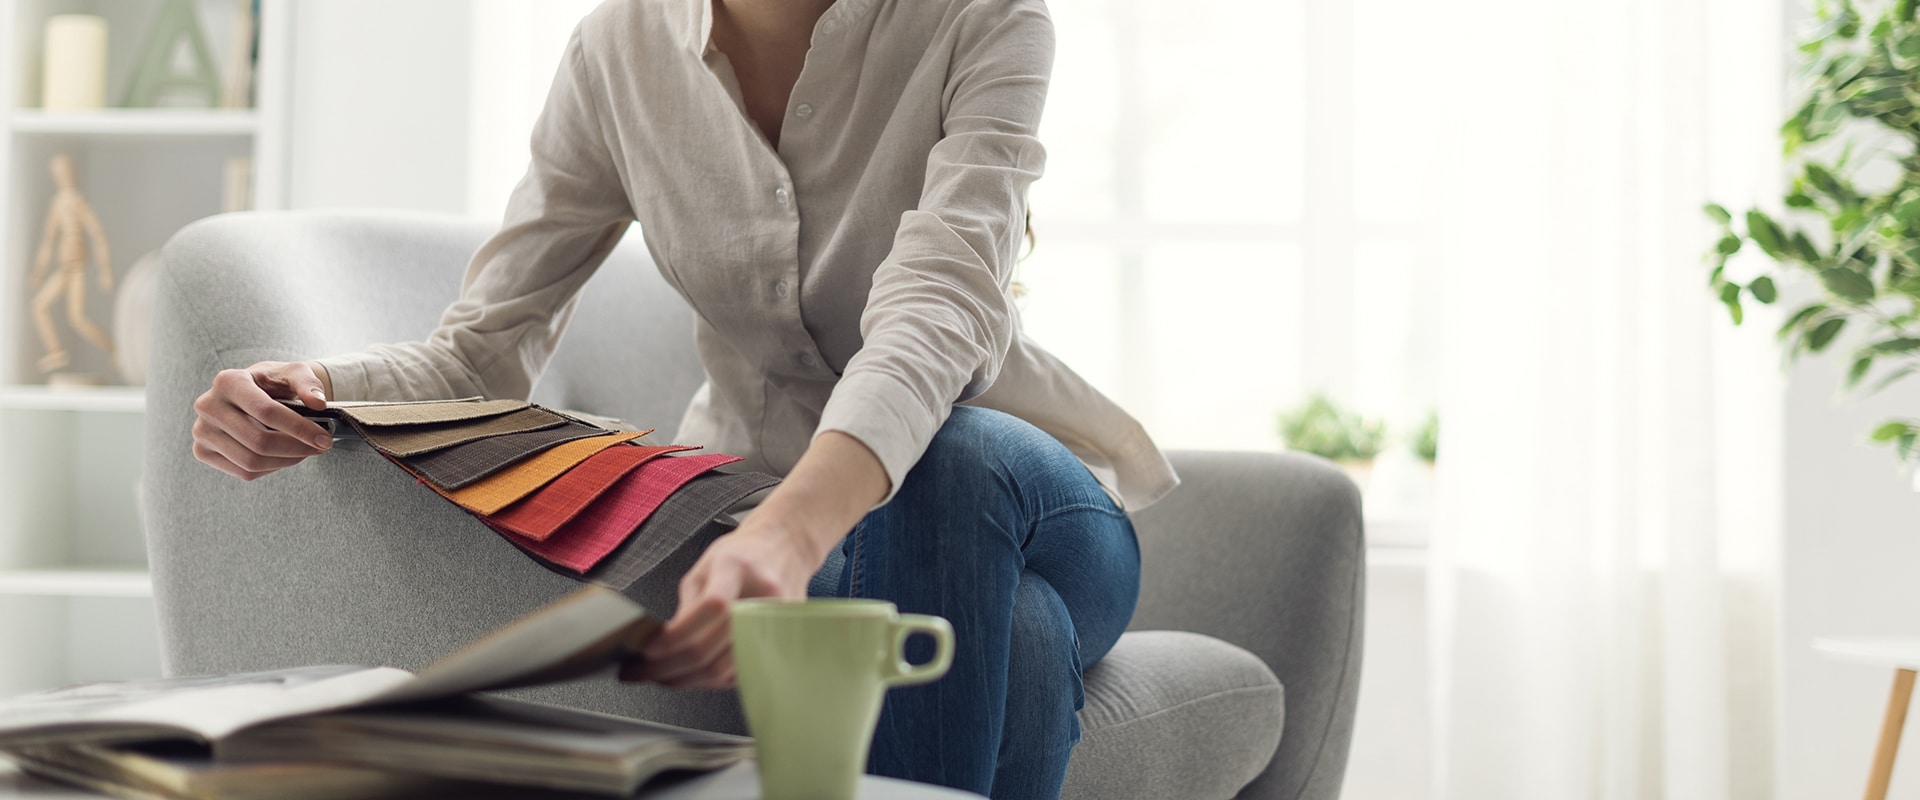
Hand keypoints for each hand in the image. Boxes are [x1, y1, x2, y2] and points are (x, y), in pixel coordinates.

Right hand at [191, 360, 334, 480]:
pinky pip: (244, 472)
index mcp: (228, 381)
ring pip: (251, 461)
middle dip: (297, 448)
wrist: (251, 392)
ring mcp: (202, 431)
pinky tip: (284, 456)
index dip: (299, 428)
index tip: (324, 438)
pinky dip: (272, 468)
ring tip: (305, 451)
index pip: (267, 412)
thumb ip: (308, 384)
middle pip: (259, 441)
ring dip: (287, 461)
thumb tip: (319, 403)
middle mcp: (208, 406)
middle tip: (321, 447)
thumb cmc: (273, 382)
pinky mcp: (203, 451)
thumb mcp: (293, 373)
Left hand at [628, 518, 826, 688]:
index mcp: (737, 568)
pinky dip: (709, 680)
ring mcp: (775, 622)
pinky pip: (737, 674)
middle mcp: (762, 596)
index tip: (648, 650)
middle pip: (714, 648)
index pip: (709, 608)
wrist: (784, 550)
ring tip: (661, 677)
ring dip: (686, 680)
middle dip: (669, 667)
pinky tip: (690, 675)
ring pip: (724, 670)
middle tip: (642, 672)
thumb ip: (687, 606)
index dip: (676, 636)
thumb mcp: (705, 567)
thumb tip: (661, 646)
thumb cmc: (743, 556)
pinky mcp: (780, 642)